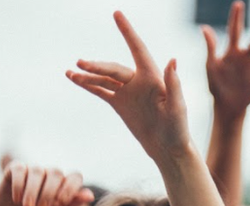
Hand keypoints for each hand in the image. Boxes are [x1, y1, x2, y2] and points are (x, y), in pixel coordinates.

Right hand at [0, 163, 91, 205]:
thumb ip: (73, 205)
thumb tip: (90, 195)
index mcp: (64, 186)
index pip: (75, 176)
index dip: (70, 187)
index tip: (62, 202)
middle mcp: (50, 176)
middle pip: (56, 172)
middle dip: (49, 192)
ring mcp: (34, 171)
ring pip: (38, 171)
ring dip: (33, 191)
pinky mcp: (16, 169)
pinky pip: (20, 169)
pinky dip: (19, 184)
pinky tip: (16, 199)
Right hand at [67, 12, 190, 162]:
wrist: (168, 149)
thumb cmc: (178, 129)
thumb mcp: (177, 108)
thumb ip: (174, 84)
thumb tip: (173, 60)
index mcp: (153, 78)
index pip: (138, 49)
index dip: (128, 32)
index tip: (117, 13)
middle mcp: (139, 81)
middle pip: (114, 68)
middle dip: (98, 66)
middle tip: (82, 64)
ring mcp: (128, 92)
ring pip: (104, 78)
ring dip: (88, 75)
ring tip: (71, 72)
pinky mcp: (120, 103)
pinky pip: (100, 90)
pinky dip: (87, 84)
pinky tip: (73, 78)